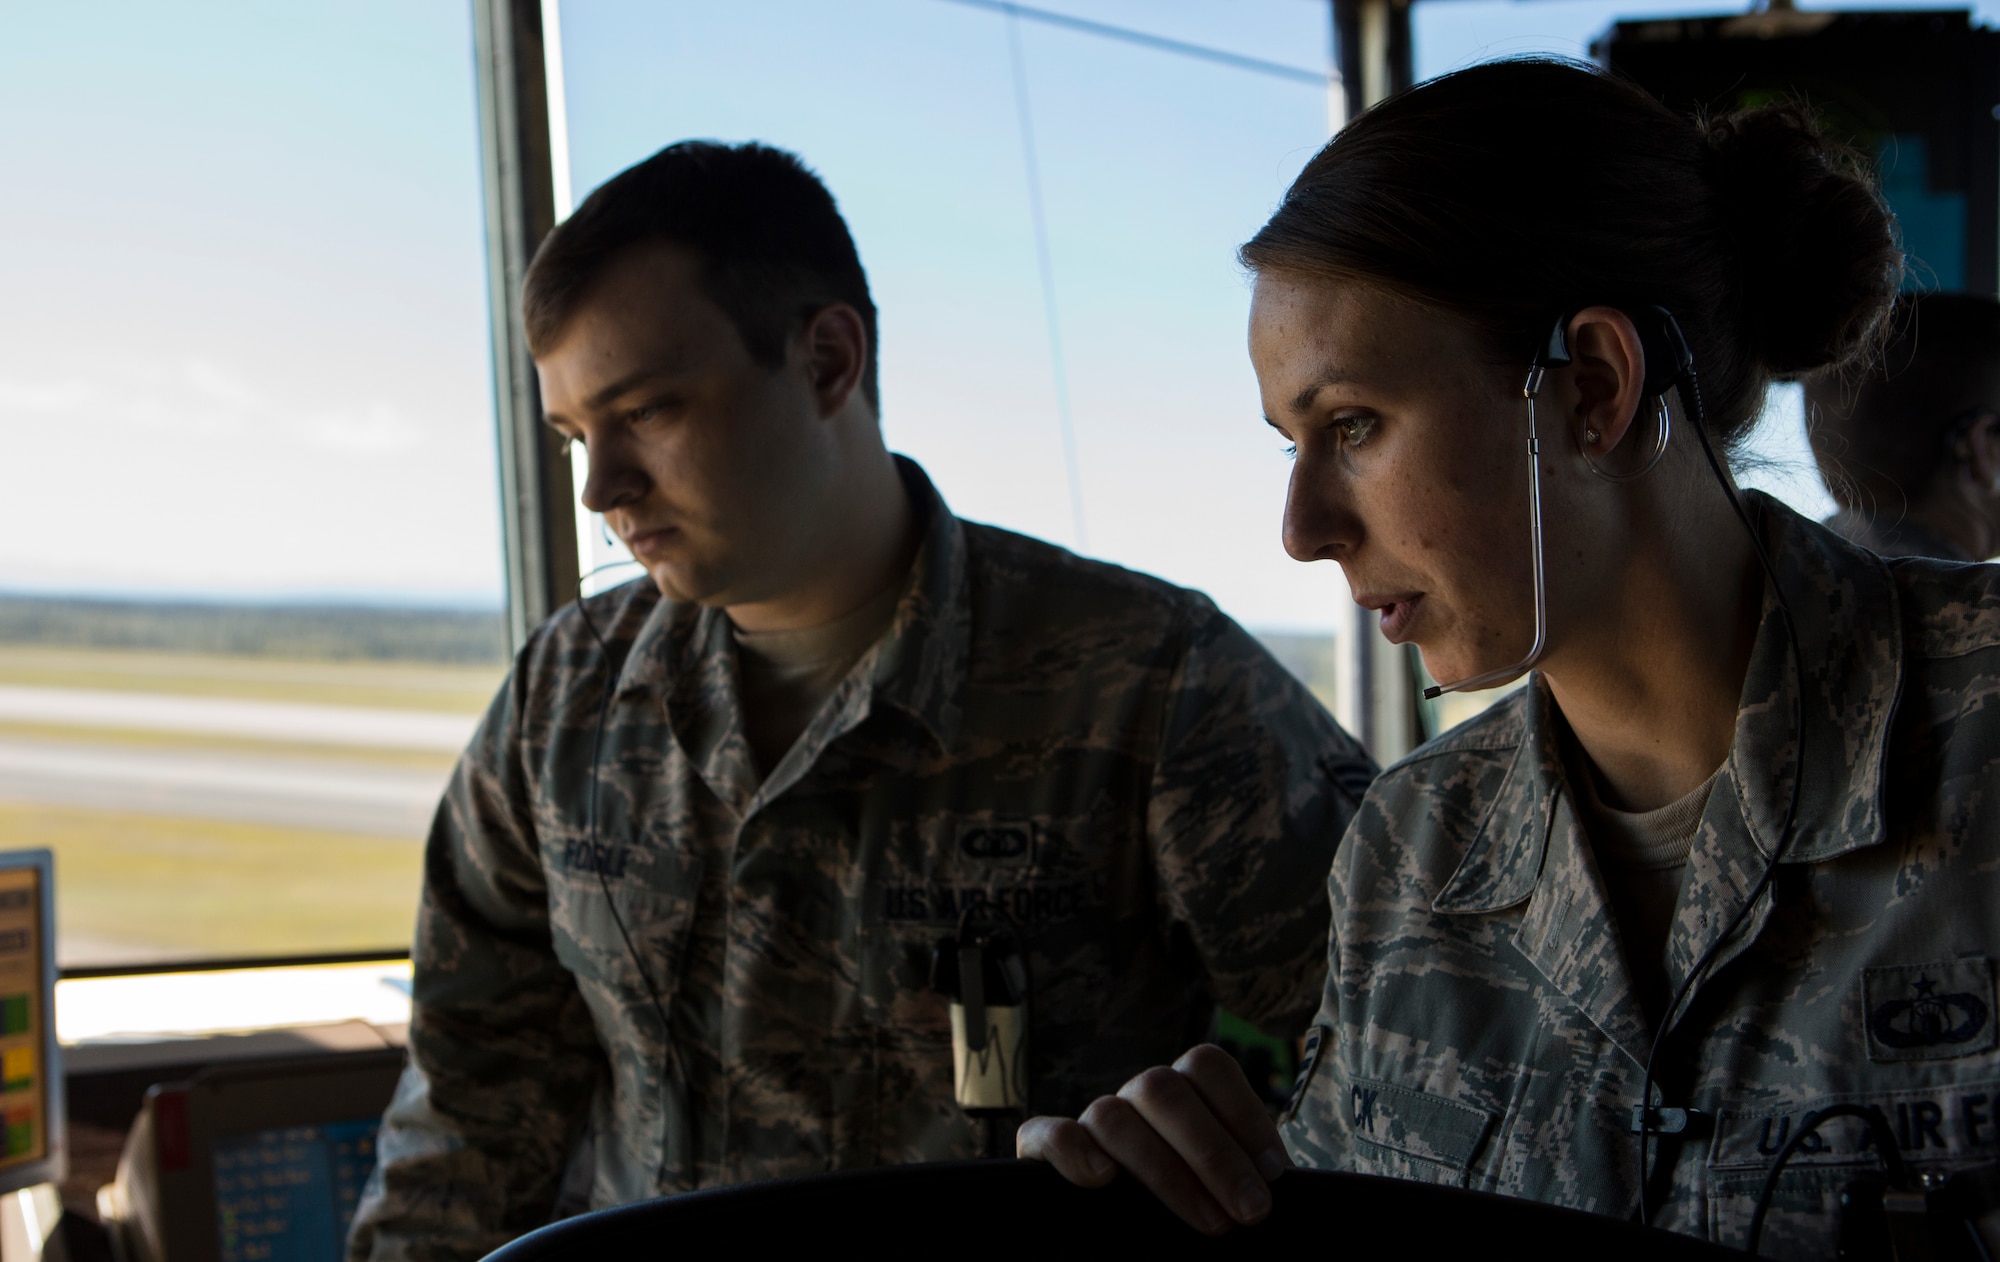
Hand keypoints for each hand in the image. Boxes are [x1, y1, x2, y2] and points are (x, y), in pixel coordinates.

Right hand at [1016, 1043, 1292, 1235]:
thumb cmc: (1194, 1224)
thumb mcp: (1224, 1200)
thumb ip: (1242, 1183)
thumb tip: (1275, 1185)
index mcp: (1180, 1094)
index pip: (1206, 1067)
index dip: (1243, 1113)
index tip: (1275, 1174)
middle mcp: (1132, 1101)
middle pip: (1162, 1089)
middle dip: (1213, 1152)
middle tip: (1252, 1211)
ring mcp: (1087, 1125)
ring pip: (1111, 1115)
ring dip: (1164, 1169)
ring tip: (1208, 1223)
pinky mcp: (1040, 1155)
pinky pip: (1045, 1134)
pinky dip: (1072, 1150)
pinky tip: (1104, 1179)